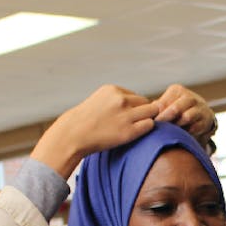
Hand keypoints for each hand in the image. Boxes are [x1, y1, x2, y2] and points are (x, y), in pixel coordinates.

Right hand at [32, 84, 158, 179]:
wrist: (73, 135)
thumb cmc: (87, 120)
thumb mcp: (101, 100)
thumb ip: (118, 99)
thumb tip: (143, 103)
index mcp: (113, 90)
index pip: (136, 96)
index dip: (134, 107)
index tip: (125, 116)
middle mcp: (121, 100)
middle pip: (146, 102)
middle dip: (143, 112)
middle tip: (134, 123)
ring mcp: (126, 115)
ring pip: (152, 112)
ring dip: (147, 119)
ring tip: (136, 127)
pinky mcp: (129, 131)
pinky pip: (150, 125)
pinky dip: (146, 128)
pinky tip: (136, 133)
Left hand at [151, 84, 216, 144]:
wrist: (203, 114)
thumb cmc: (179, 109)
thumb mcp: (168, 104)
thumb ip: (156, 108)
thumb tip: (144, 114)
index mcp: (177, 90)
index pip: (162, 104)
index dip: (156, 116)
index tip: (149, 124)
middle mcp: (189, 97)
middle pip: (175, 109)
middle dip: (166, 121)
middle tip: (159, 129)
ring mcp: (199, 108)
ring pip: (186, 117)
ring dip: (177, 126)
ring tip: (170, 132)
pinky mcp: (205, 120)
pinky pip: (194, 127)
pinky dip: (187, 132)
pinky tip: (181, 135)